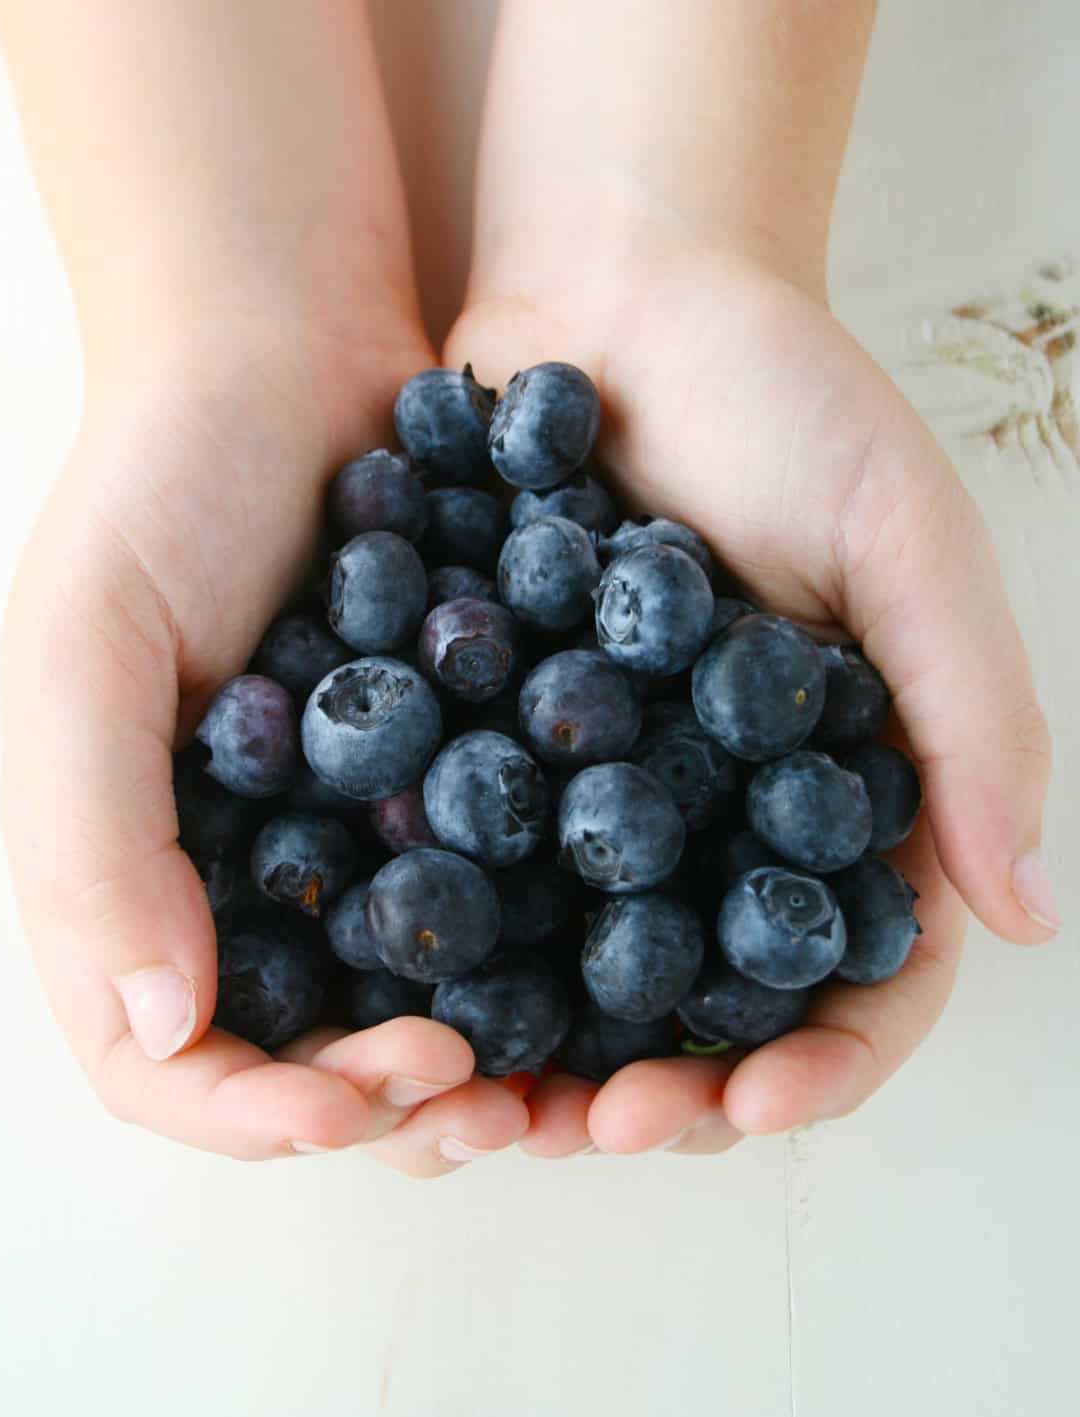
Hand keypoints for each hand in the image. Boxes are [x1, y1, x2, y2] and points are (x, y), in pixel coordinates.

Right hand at [1, 302, 528, 1173]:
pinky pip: (491, 890)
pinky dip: (540, 941)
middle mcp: (237, 873)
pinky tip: (610, 947)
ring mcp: (348, 830)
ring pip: (407, 1000)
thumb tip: (163, 1031)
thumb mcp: (85, 643)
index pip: (162, 1063)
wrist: (293, 343)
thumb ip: (95, 839)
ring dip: (479, 1050)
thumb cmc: (163, 480)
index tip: (357, 1103)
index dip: (251, 1112)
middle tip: (480, 1091)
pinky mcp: (446, 775)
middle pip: (299, 1057)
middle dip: (386, 1102)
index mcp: (129, 866)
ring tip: (555, 1060)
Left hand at [446, 242, 1056, 1155]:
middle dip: (667, 1089)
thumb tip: (1026, 916)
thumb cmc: (784, 392)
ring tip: (487, 1108)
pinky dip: (448, 944)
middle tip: (600, 1132)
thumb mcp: (905, 536)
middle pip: (713, 1005)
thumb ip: (973, 716)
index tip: (752, 1101)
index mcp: (845, 787)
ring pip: (583, 971)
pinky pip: (475, 872)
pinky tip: (399, 988)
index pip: (863, 971)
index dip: (822, 1057)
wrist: (615, 284)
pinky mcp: (495, 741)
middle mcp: (726, 811)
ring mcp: (607, 787)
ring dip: (544, 1056)